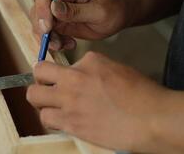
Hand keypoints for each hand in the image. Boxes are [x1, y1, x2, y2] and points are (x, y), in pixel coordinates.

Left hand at [27, 52, 167, 151]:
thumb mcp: (113, 68)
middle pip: (37, 73)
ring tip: (53, 106)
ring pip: (34, 97)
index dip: (50, 70)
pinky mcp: (70, 123)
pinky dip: (50, 119)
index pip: (58, 60)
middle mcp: (73, 79)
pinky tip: (61, 119)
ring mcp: (69, 101)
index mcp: (87, 62)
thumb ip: (90, 67)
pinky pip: (46, 119)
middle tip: (46, 88)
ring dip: (42, 101)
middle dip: (39, 80)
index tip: (50, 76)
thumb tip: (78, 72)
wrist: (149, 118)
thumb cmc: (139, 95)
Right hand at [31, 0, 139, 49]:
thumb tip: (53, 8)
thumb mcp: (100, 11)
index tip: (48, 27)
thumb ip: (77, 11)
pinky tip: (69, 45)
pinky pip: (48, 34)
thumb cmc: (114, 8)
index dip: (41, 8)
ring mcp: (57, 9)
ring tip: (64, 46)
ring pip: (40, 24)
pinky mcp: (58, 22)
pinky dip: (55, 42)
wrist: (119, 15)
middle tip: (56, 43)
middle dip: (43, 28)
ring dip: (48, 38)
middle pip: (37, 9)